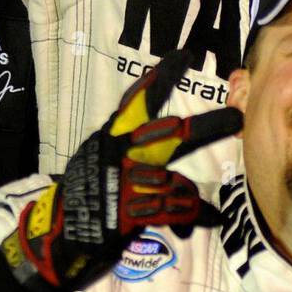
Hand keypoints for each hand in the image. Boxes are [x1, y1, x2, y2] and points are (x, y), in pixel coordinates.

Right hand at [0, 50, 241, 291]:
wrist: (56, 235)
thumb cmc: (80, 197)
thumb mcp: (97, 164)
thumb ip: (127, 156)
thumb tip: (159, 161)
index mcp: (110, 137)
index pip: (136, 100)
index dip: (160, 78)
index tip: (182, 56)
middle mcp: (118, 152)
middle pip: (169, 134)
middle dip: (205, 127)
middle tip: (236, 117)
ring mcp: (124, 180)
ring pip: (176, 180)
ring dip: (190, 198)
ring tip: (208, 210)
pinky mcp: (129, 210)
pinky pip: (175, 210)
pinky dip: (195, 216)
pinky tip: (211, 219)